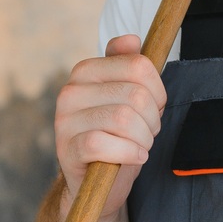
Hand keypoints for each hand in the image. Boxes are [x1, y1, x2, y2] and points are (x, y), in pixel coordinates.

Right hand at [54, 34, 166, 217]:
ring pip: (124, 119)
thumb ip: (128, 65)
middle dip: (152, 119)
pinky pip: (103, 143)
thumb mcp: (127, 98)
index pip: (137, 65)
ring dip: (144, 139)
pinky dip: (129, 153)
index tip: (154, 107)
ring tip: (139, 146)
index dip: (158, 90)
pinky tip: (134, 157)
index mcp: (84, 72)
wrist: (97, 181)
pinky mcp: (67, 149)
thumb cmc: (117, 136)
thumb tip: (131, 39)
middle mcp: (70, 92)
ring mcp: (64, 121)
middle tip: (147, 132)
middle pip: (135, 95)